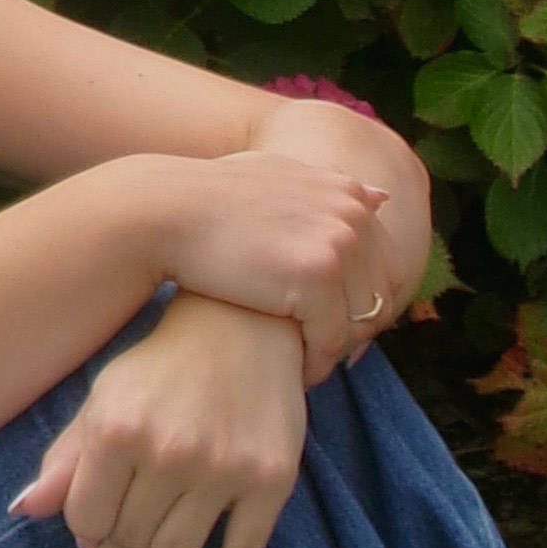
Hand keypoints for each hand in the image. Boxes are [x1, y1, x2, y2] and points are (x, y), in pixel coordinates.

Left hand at [14, 298, 308, 547]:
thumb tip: (23, 511)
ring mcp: (224, 470)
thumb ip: (66, 457)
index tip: (87, 543)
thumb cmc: (162, 365)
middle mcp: (170, 453)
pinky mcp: (270, 482)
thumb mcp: (104, 398)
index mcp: (118, 429)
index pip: (86, 515)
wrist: (244, 326)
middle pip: (130, 538)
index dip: (83, 534)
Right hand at [139, 149, 379, 382]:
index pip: (384, 263)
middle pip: (380, 294)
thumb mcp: (273, 175)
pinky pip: (332, 339)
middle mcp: (351, 213)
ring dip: (337, 350)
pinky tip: (295, 373)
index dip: (359, 301)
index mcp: (344, 191)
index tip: (328, 324)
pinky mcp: (317, 276)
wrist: (162, 212)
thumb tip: (380, 197)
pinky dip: (316, 363)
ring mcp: (338, 242)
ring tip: (308, 365)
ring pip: (360, 321)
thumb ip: (326, 187)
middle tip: (320, 352)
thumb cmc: (206, 199)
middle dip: (355, 329)